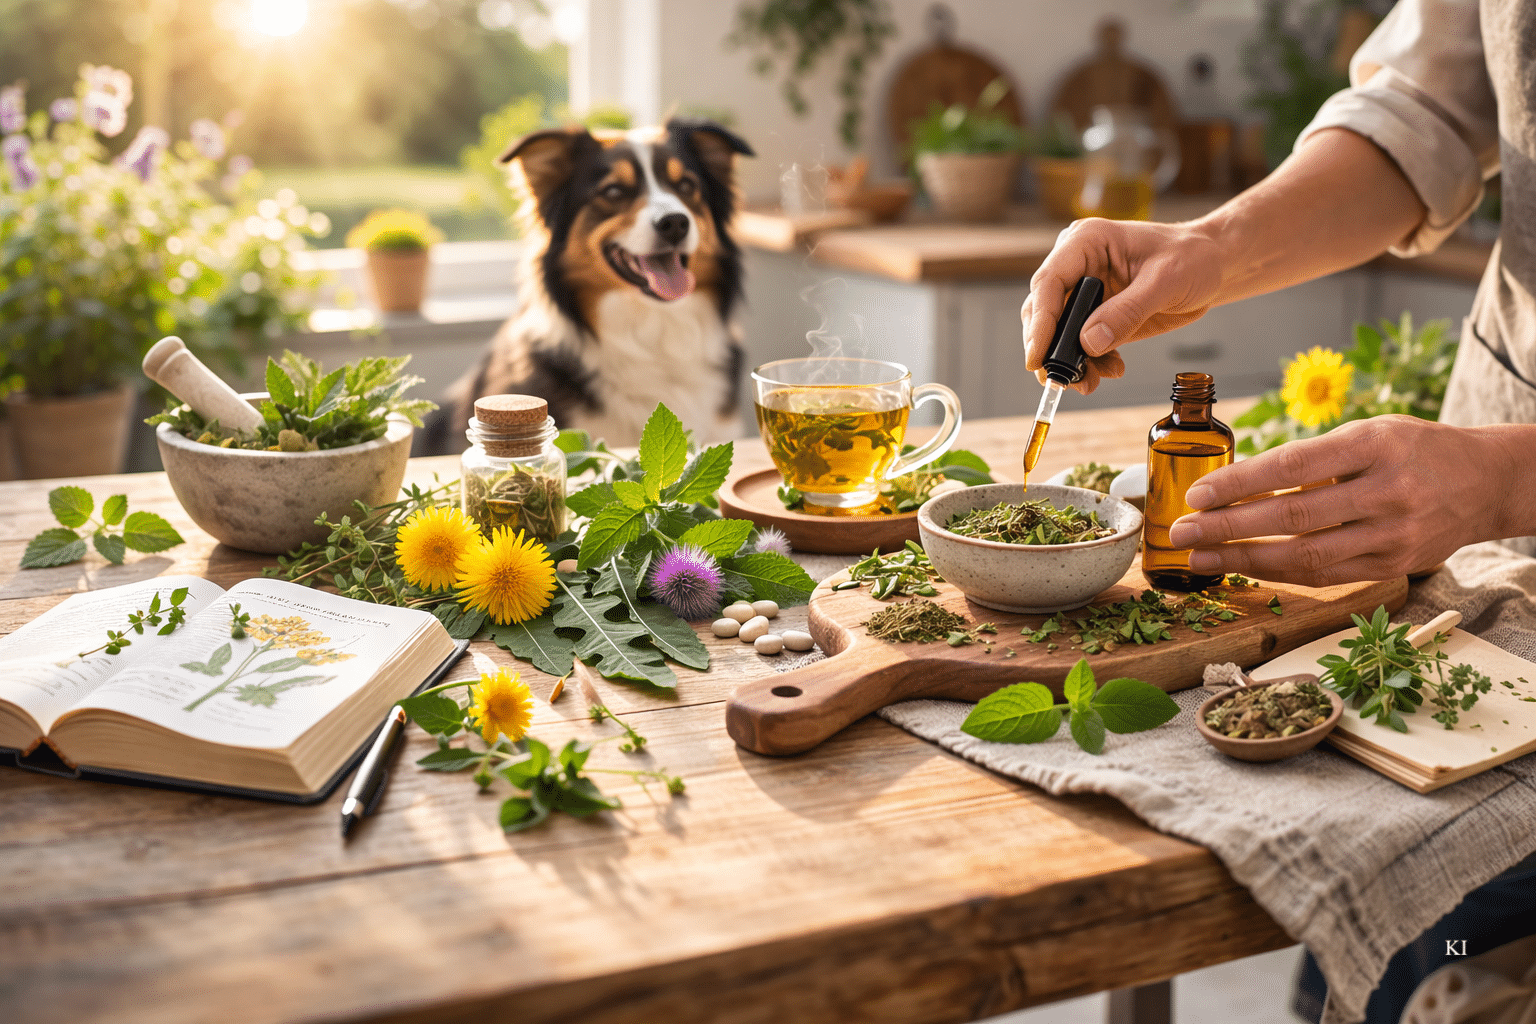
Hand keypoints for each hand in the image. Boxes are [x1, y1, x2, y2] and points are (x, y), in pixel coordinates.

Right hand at [1021, 218, 1224, 393]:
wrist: (1210, 267)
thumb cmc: (1192, 258)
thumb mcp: (1166, 281)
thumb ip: (1127, 311)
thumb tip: (1088, 342)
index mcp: (1086, 242)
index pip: (1048, 283)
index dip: (1040, 323)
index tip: (1037, 358)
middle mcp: (1077, 265)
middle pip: (1044, 311)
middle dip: (1051, 350)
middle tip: (1062, 381)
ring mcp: (1084, 291)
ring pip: (1057, 333)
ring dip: (1069, 363)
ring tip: (1091, 382)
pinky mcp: (1095, 314)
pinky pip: (1078, 344)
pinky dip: (1088, 363)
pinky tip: (1110, 369)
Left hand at [1165, 416, 1514, 586]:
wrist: (1487, 482)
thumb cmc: (1413, 450)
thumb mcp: (1369, 433)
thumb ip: (1312, 459)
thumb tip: (1238, 485)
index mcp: (1376, 444)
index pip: (1293, 467)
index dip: (1240, 484)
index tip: (1198, 495)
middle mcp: (1388, 491)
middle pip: (1294, 517)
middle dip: (1228, 528)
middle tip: (1182, 532)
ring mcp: (1394, 534)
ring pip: (1306, 555)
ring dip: (1244, 559)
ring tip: (1200, 556)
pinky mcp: (1394, 565)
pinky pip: (1325, 575)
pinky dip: (1279, 572)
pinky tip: (1243, 567)